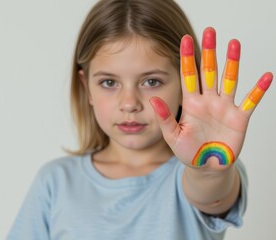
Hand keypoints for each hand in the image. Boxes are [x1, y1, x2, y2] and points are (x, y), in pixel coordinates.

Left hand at [150, 27, 272, 169]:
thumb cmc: (188, 151)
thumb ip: (165, 118)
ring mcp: (224, 107)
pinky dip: (258, 90)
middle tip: (210, 32)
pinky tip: (266, 76)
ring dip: (232, 63)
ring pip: (229, 80)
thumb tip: (153, 99)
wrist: (205, 166)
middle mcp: (208, 101)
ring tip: (234, 44)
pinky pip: (251, 101)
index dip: (187, 58)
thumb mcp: (172, 136)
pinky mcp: (239, 118)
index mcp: (191, 103)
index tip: (185, 39)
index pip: (188, 75)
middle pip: (209, 71)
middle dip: (209, 52)